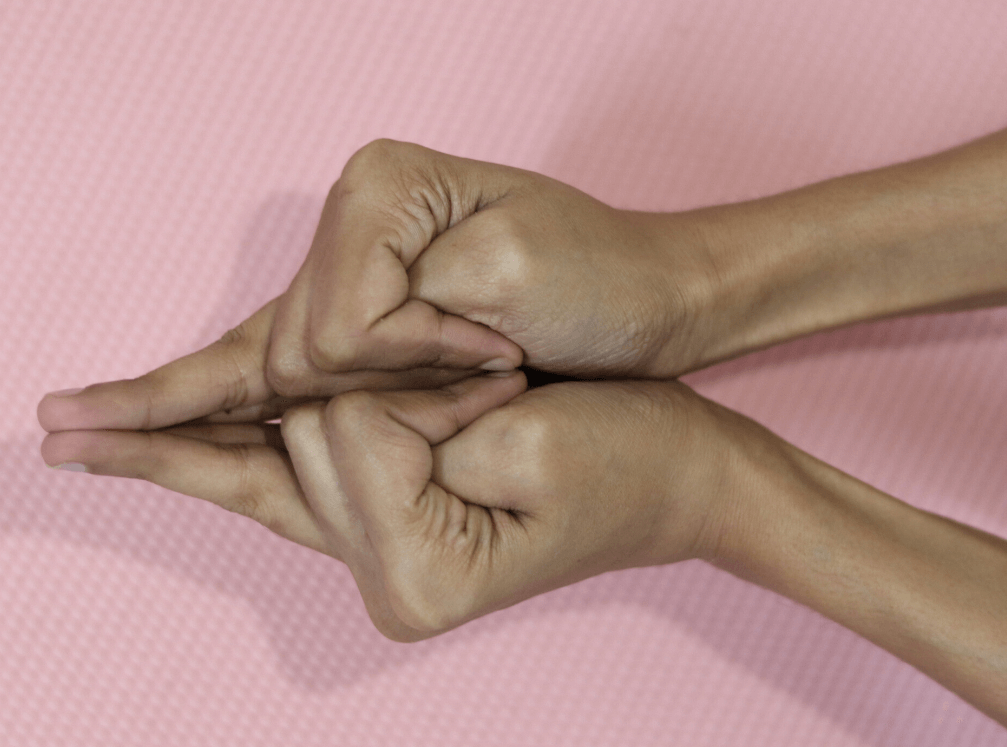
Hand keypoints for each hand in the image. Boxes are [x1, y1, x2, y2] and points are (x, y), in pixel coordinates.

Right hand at [36, 139, 714, 432]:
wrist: (642, 298)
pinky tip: (132, 418)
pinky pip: (282, 369)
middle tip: (475, 373)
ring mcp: (353, 267)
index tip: (502, 356)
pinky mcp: (368, 313)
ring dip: (356, 407)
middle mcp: (353, 219)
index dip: (410, 361)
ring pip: (278, 372)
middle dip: (370, 394)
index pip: (335, 325)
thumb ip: (401, 315)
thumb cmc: (596, 281)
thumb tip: (316, 365)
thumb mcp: (510, 276)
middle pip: (287, 353)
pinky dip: (232, 408)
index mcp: (381, 189)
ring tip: (436, 387)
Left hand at [40, 374, 737, 640]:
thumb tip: (326, 395)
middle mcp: (384, 582)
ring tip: (83, 427)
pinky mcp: (390, 522)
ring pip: (258, 475)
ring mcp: (382, 558)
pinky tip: (144, 448)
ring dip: (226, 424)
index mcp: (416, 579)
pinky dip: (218, 455)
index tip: (499, 390)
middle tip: (464, 396)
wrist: (683, 478)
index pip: (334, 444)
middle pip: (289, 454)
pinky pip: (284, 482)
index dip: (407, 390)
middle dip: (355, 391)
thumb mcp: (528, 439)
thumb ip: (398, 420)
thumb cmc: (629, 461)